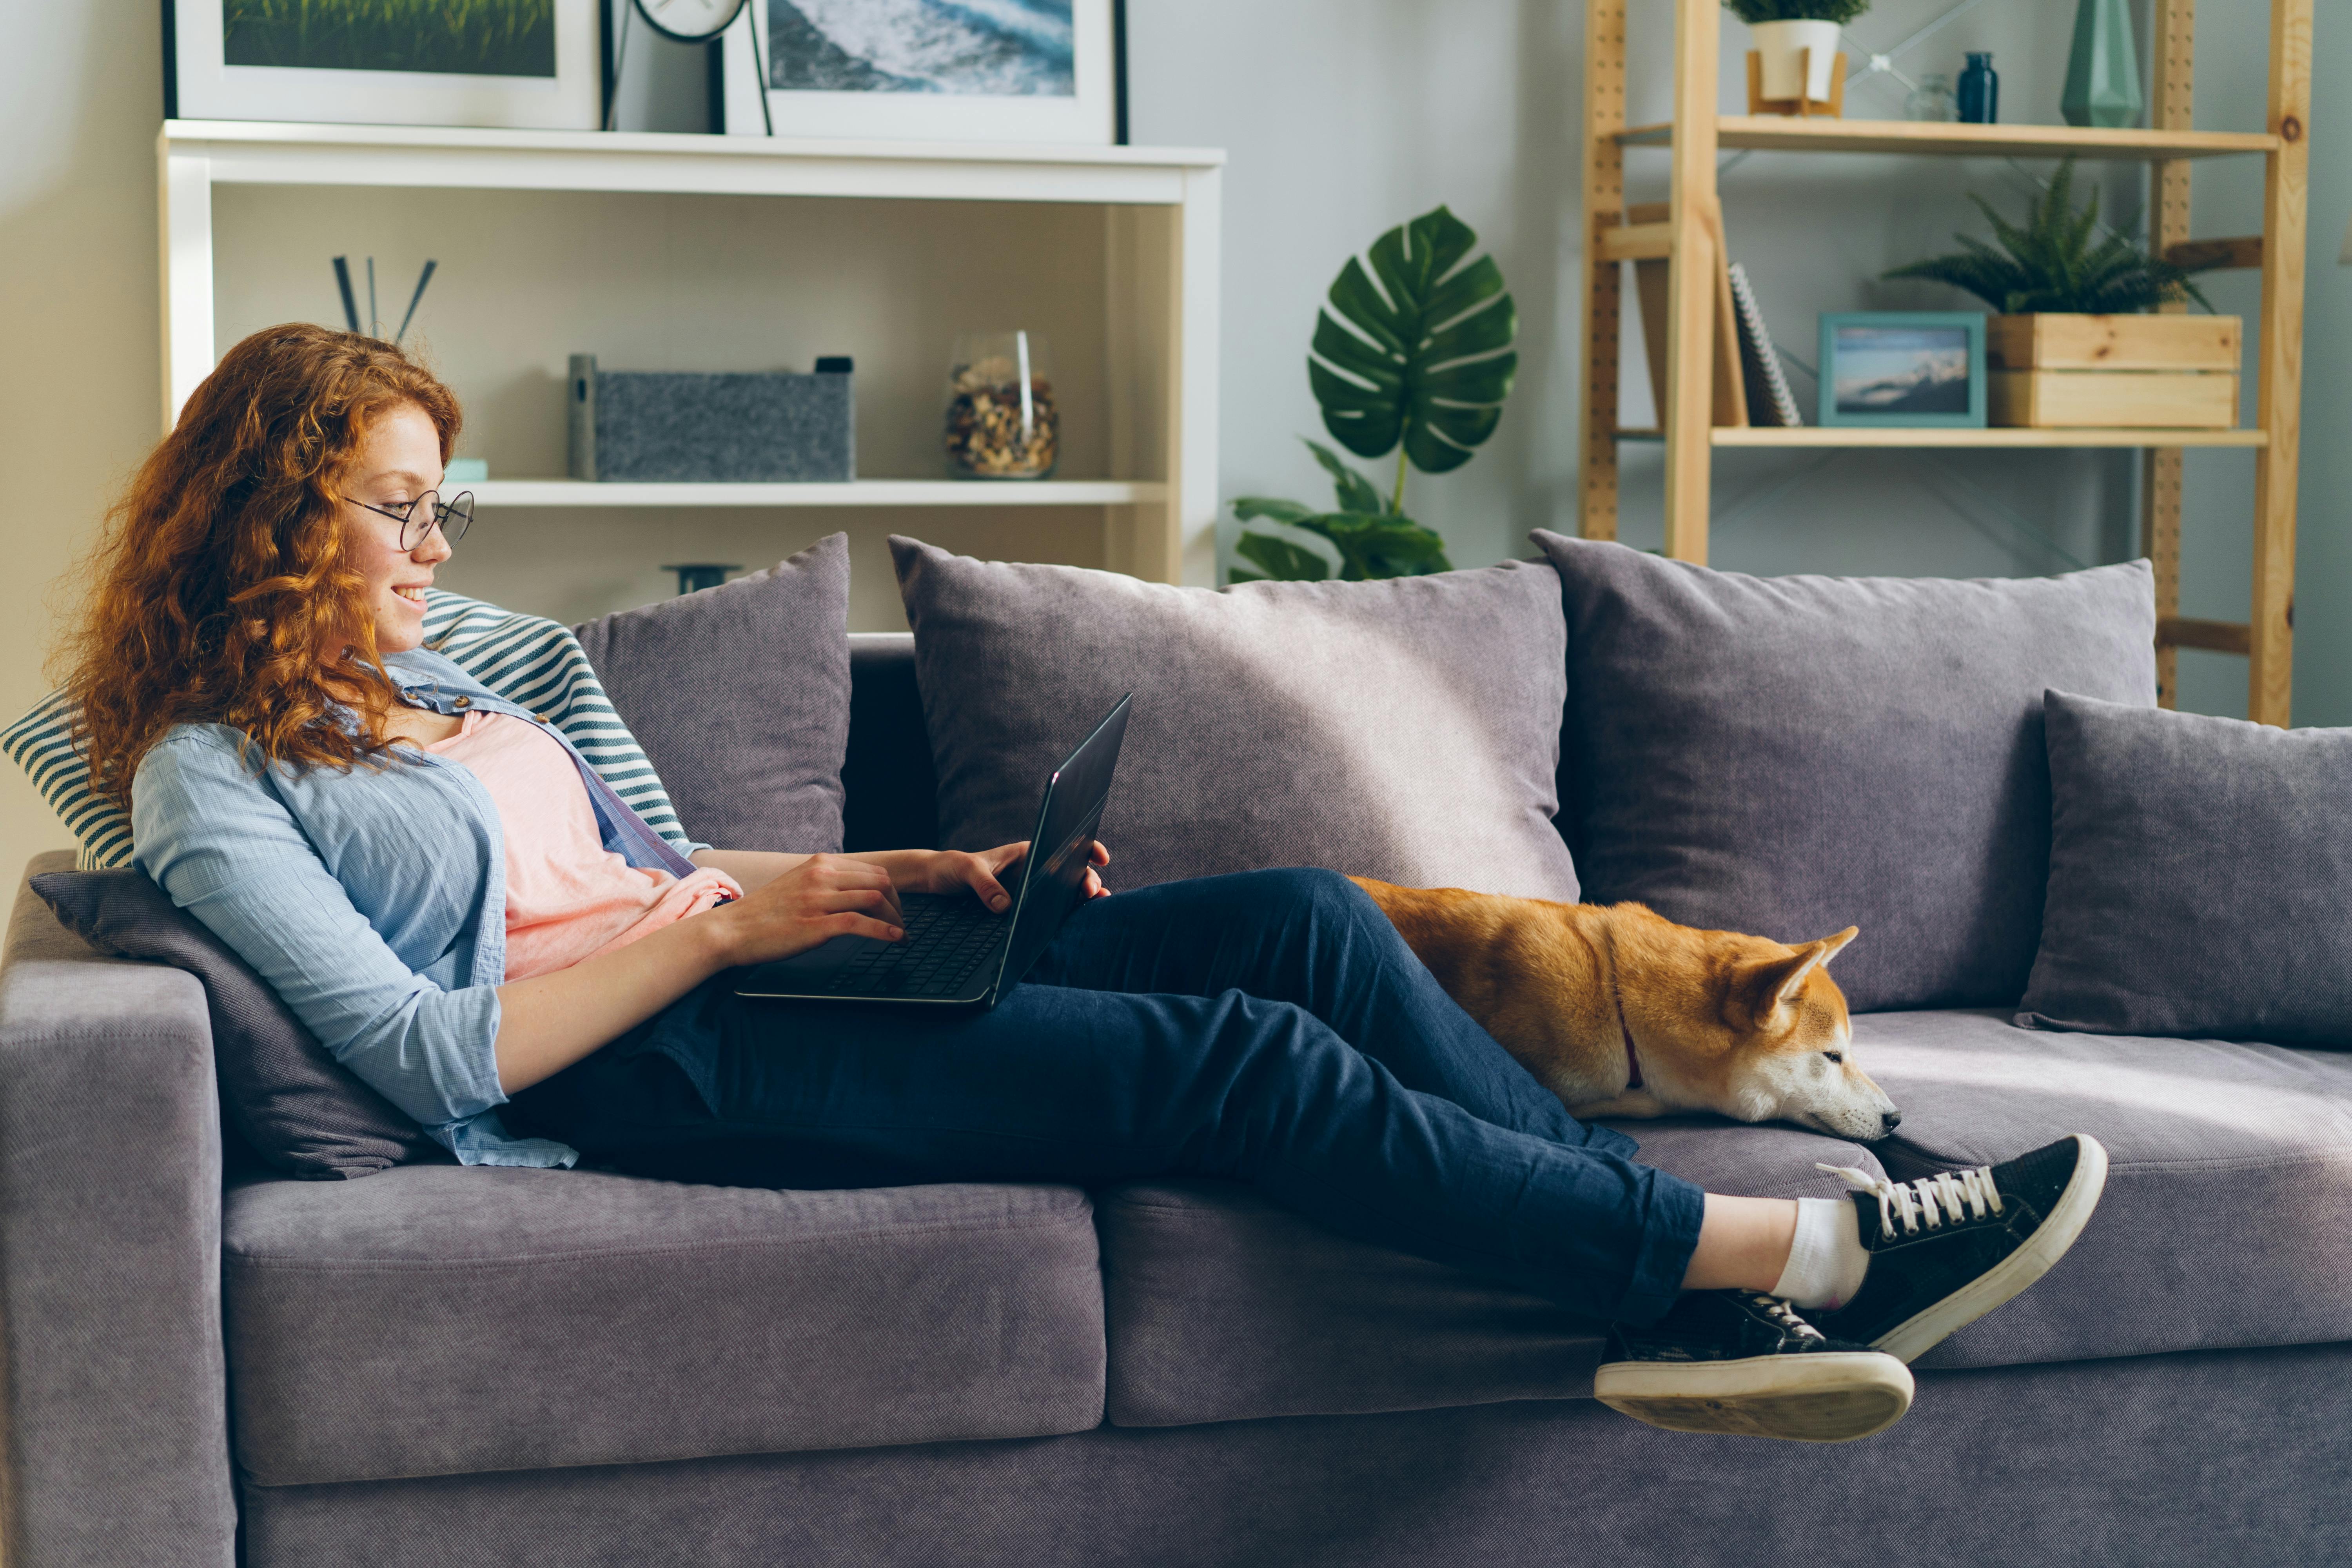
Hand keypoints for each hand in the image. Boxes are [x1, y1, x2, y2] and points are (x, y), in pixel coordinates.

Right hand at [706, 852, 903, 966]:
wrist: (732, 930)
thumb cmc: (764, 914)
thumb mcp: (797, 885)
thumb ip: (824, 884)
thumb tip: (851, 894)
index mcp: (820, 864)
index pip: (872, 870)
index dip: (891, 890)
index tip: (895, 908)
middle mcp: (822, 876)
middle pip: (881, 881)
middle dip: (898, 904)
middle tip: (902, 924)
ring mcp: (819, 899)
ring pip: (875, 899)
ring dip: (896, 920)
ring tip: (902, 936)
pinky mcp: (816, 925)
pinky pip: (860, 924)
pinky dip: (884, 932)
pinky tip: (895, 940)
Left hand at [861, 842, 1112, 910]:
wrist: (938, 882)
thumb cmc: (953, 867)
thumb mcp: (967, 870)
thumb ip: (984, 885)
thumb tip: (1004, 906)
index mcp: (1025, 851)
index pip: (1061, 843)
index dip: (1085, 847)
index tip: (1099, 856)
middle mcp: (1032, 869)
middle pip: (1069, 871)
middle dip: (1086, 878)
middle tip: (1091, 891)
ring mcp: (1031, 890)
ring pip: (1064, 891)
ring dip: (1082, 896)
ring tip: (1096, 903)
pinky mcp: (1024, 909)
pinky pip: (1049, 910)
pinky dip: (1066, 913)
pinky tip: (1077, 918)